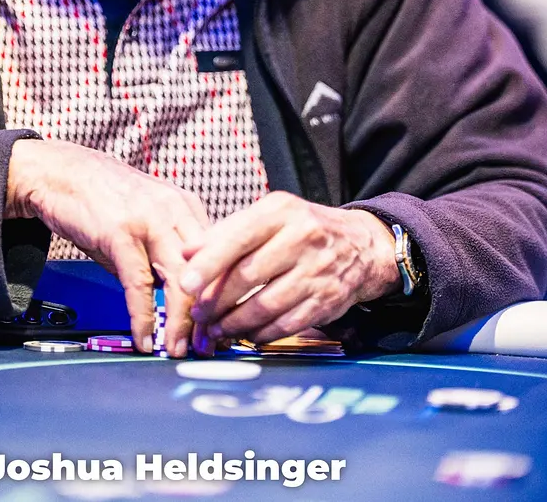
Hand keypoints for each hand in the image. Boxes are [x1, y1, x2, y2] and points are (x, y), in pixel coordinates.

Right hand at [7, 139, 208, 355]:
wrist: (59, 172)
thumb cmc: (100, 198)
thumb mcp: (143, 221)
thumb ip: (161, 256)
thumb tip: (173, 300)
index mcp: (186, 208)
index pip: (219, 257)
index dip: (222, 296)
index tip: (219, 324)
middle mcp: (175, 211)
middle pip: (206, 271)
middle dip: (208, 315)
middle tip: (206, 346)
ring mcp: (149, 220)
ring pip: (179, 280)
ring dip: (181, 322)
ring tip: (178, 349)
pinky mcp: (121, 231)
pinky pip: (140, 283)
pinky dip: (143, 316)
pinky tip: (144, 336)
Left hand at [179, 192, 399, 346]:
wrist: (361, 245)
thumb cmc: (303, 228)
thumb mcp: (269, 215)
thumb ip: (227, 232)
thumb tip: (186, 252)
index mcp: (281, 212)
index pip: (239, 236)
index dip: (209, 262)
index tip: (186, 283)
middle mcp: (302, 238)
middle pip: (249, 275)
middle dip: (217, 300)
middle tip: (198, 313)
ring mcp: (317, 271)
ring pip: (266, 305)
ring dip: (235, 323)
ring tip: (217, 328)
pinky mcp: (326, 300)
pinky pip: (286, 324)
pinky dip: (261, 334)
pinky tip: (247, 334)